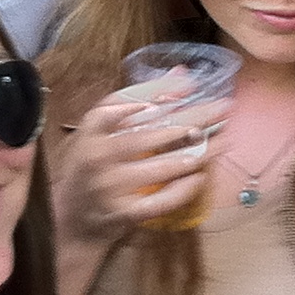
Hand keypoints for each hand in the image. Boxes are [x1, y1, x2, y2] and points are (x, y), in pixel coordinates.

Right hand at [50, 80, 233, 241]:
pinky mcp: (124, 213)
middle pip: (152, 133)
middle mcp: (98, 157)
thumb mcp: (99, 132)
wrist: (71, 220)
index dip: (155, 95)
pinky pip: (161, 200)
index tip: (187, 89)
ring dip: (197, 153)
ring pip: (163, 167)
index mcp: (90, 132)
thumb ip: (134, 102)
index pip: (123, 105)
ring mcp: (111, 187)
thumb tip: (180, 74)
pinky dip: (183, 189)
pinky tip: (200, 177)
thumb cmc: (89, 168)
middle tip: (223, 109)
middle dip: (193, 119)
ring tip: (223, 141)